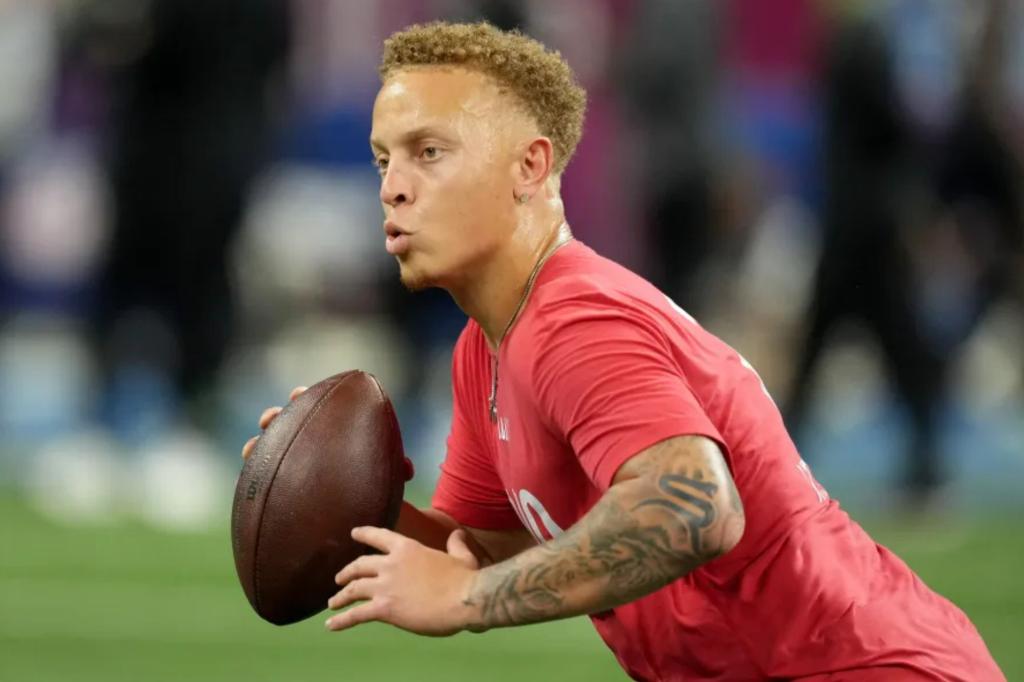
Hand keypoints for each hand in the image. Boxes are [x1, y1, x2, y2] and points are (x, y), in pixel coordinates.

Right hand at [240, 384, 415, 480]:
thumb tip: (406, 469)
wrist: (372, 513)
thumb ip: (396, 467)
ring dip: (258, 447)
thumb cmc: (379, 484)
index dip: (302, 397)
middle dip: (275, 417)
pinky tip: (245, 486)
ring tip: (250, 449)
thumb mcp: (390, 474)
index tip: (296, 393)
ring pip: (270, 451)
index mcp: (333, 431)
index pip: (314, 407)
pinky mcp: (286, 489)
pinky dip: (255, 481)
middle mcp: (311, 446)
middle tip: (270, 418)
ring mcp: (296, 466)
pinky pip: (266, 483)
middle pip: (286, 425)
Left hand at [325, 527, 479, 635]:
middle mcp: (391, 563)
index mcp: (407, 548)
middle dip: (347, 572)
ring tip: (332, 603)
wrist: (464, 598)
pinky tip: (331, 625)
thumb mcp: (462, 556)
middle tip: (339, 579)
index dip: (364, 534)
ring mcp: (385, 585)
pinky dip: (341, 620)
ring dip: (340, 596)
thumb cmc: (464, 579)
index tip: (353, 533)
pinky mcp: (384, 608)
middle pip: (360, 565)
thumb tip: (457, 534)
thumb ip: (456, 545)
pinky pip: (356, 614)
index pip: (379, 537)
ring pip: (354, 589)